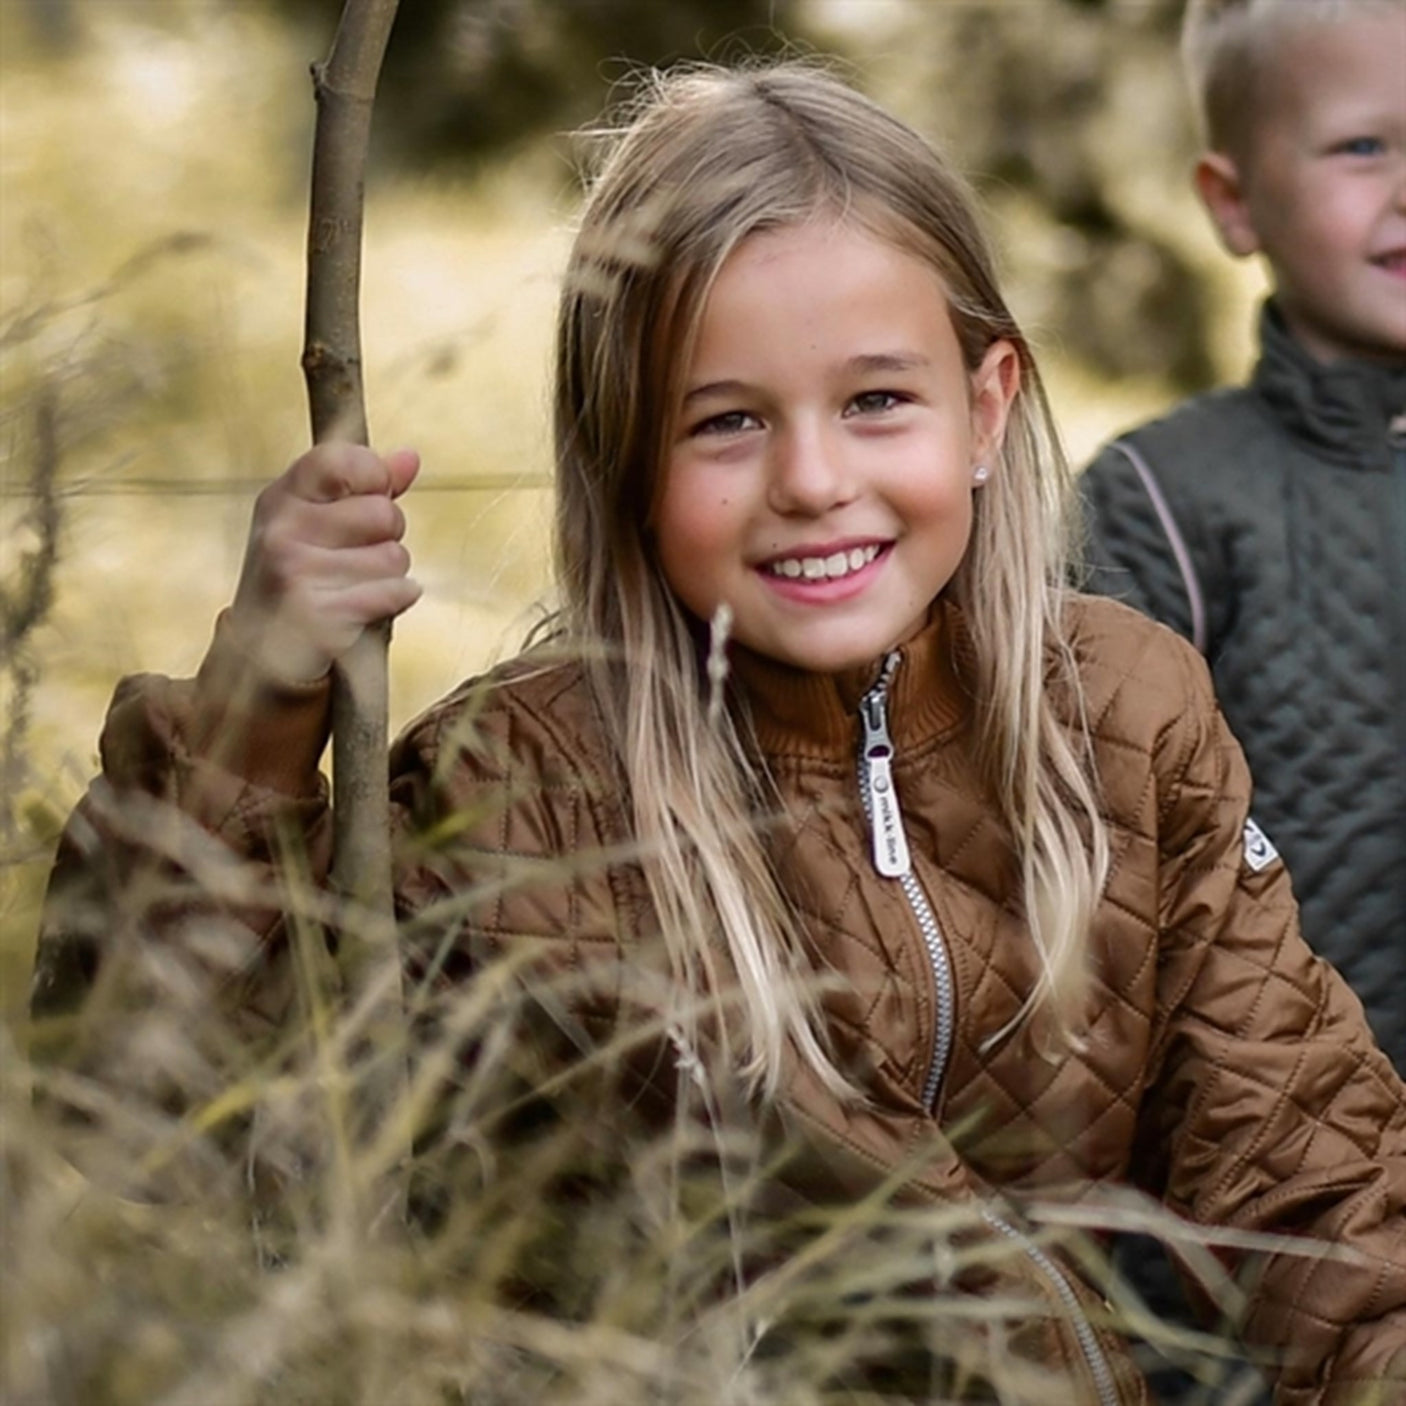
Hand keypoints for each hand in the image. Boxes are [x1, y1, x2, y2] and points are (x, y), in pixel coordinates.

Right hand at [229, 443, 421, 684]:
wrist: (263, 653)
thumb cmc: (300, 579)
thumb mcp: (318, 523)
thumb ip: (366, 487)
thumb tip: (409, 457)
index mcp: (281, 499)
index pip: (340, 460)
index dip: (374, 476)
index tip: (374, 495)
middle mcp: (282, 531)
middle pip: (383, 513)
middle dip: (388, 536)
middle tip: (359, 555)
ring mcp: (296, 573)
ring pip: (395, 557)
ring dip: (390, 574)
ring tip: (356, 585)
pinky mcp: (319, 615)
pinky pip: (395, 592)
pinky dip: (395, 600)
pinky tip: (368, 605)